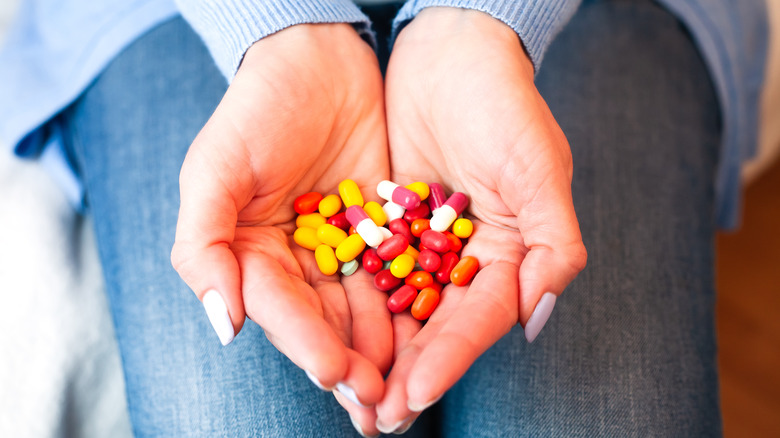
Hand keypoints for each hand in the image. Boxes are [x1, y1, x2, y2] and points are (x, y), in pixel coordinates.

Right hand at [170, 24, 391, 430]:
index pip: (277, 309)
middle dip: (349, 365)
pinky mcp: (382, 233)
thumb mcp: (215, 167)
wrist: (318, 59)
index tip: (333, 371)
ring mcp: (342, 251)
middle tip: (379, 402)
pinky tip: (429, 337)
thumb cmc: (257, 109)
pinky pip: (397, 277)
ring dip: (383, 353)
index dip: (304, 342)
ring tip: (405, 389)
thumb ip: (204, 243)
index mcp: (250, 256)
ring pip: (362, 312)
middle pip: (322, 323)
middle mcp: (296, 263)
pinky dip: (410, 309)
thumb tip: (221, 322)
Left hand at [375, 8, 586, 430]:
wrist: (451, 50)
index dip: (447, 362)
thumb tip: (536, 320)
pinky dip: (349, 306)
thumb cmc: (504, 104)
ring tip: (347, 395)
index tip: (413, 398)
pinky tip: (327, 336)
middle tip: (374, 421)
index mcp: (509, 256)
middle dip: (405, 376)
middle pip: (434, 329)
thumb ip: (553, 246)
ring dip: (374, 355)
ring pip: (396, 310)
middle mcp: (466, 260)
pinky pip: (365, 271)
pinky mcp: (386, 223)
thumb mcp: (540, 169)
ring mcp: (423, 244)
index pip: (476, 321)